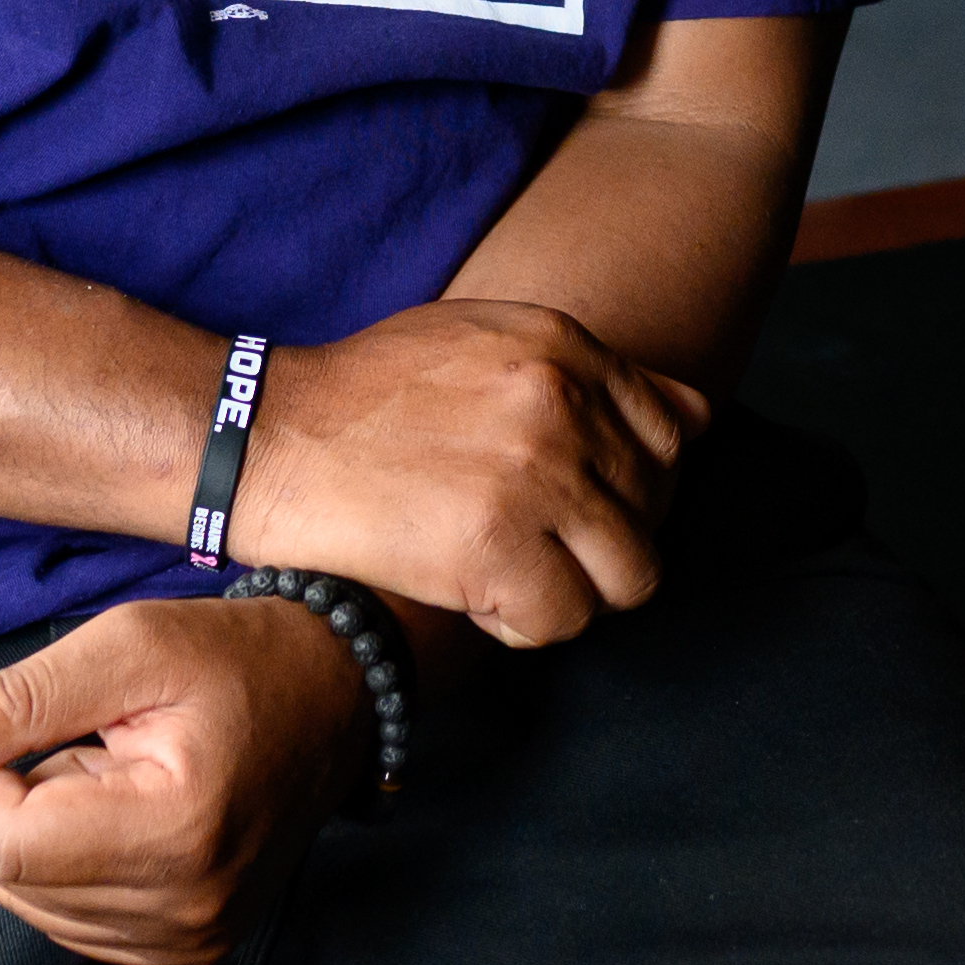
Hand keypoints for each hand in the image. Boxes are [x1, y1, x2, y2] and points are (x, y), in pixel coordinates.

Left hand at [0, 597, 366, 964]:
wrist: (333, 698)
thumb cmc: (232, 658)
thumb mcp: (129, 645)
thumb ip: (21, 697)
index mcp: (175, 828)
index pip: (7, 841)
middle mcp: (186, 905)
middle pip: (14, 878)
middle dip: (13, 802)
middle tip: (80, 739)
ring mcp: (192, 938)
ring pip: (36, 906)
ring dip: (45, 835)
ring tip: (110, 773)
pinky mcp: (192, 947)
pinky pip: (76, 923)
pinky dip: (74, 868)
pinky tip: (124, 813)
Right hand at [228, 299, 707, 646]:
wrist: (271, 435)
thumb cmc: (368, 394)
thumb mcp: (484, 339)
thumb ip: (582, 372)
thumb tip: (692, 416)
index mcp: (564, 347)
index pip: (673, 434)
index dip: (634, 484)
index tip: (584, 506)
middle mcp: (563, 406)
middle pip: (653, 512)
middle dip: (602, 542)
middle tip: (536, 549)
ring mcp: (536, 479)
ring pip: (629, 577)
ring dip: (576, 590)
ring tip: (514, 577)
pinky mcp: (496, 551)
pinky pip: (563, 622)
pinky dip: (524, 626)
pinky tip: (476, 598)